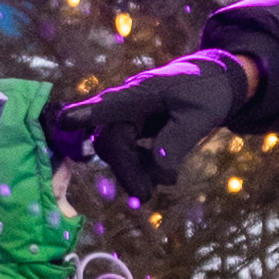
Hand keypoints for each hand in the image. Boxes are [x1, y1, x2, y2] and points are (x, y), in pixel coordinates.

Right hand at [71, 56, 249, 200]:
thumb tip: (157, 168)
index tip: (64, 121)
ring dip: (133, 171)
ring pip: (115, 148)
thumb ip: (178, 140)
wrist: (213, 81)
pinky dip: (140, 167)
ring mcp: (127, 115)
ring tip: (163, 183)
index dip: (88, 113)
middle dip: (126, 169)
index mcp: (143, 92)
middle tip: (146, 196)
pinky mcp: (132, 127)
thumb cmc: (207, 92)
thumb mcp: (201, 116)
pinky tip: (163, 175)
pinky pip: (124, 151)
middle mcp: (127, 102)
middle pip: (111, 138)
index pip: (112, 104)